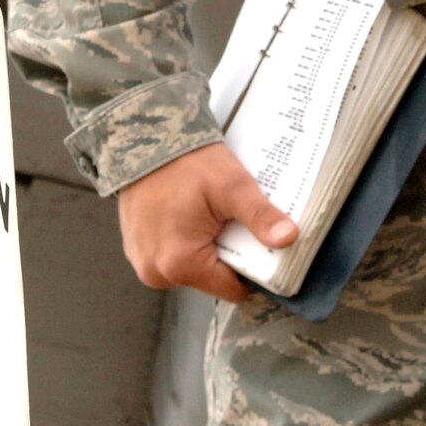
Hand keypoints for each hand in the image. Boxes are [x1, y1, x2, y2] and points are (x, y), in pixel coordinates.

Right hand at [117, 143, 296, 302]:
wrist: (145, 136)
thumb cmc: (187, 161)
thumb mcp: (232, 186)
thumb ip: (260, 215)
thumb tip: (289, 238)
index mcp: (179, 264)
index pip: (232, 289)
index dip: (249, 267)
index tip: (252, 240)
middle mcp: (155, 272)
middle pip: (211, 279)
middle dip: (225, 253)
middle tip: (226, 220)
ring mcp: (142, 262)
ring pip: (192, 268)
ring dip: (203, 247)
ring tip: (206, 215)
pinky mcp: (136, 250)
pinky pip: (171, 257)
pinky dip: (183, 241)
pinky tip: (187, 215)